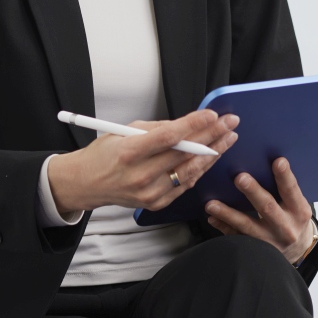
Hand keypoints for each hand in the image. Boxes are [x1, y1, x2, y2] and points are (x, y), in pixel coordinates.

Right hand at [47, 110, 238, 214]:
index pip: (169, 137)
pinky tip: (211, 157)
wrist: (87, 183)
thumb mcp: (124, 131)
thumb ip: (156, 129)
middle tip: (229, 123)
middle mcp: (140, 175)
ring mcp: (150, 192)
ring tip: (227, 139)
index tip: (212, 114)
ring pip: (190, 171)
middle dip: (211, 136)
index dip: (194, 125)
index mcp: (130, 152)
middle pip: (185, 153)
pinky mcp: (156, 203)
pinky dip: (198, 170)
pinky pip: (184, 185)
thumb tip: (186, 125)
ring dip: (212, 153)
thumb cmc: (104, 155)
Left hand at [204, 157, 317, 263]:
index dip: (285, 177)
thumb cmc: (292, 218)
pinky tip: (212, 218)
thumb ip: (282, 190)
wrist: (298, 249)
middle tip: (239, 178)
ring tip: (211, 204)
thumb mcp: (295, 205)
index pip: (292, 191)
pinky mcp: (256, 249)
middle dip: (253, 192)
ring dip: (228, 213)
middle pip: (267, 207)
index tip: (278, 161)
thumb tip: (259, 164)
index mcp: (299, 211)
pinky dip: (223, 227)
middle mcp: (286, 226)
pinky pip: (237, 237)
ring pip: (247, 225)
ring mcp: (270, 240)